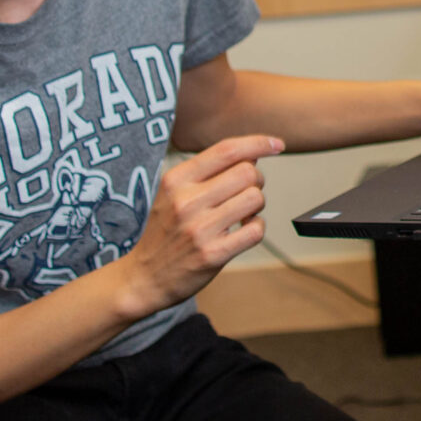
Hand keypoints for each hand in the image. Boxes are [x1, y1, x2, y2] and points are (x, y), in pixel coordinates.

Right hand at [114, 134, 279, 317]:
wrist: (143, 277)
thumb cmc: (164, 231)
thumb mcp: (172, 193)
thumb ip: (205, 173)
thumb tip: (251, 156)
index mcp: (176, 180)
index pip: (226, 150)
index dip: (258, 143)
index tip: (276, 144)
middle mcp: (187, 201)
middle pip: (247, 172)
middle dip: (256, 180)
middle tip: (246, 192)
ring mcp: (200, 229)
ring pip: (255, 198)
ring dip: (256, 205)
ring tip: (241, 213)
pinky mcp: (213, 255)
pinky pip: (255, 230)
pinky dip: (256, 227)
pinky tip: (242, 231)